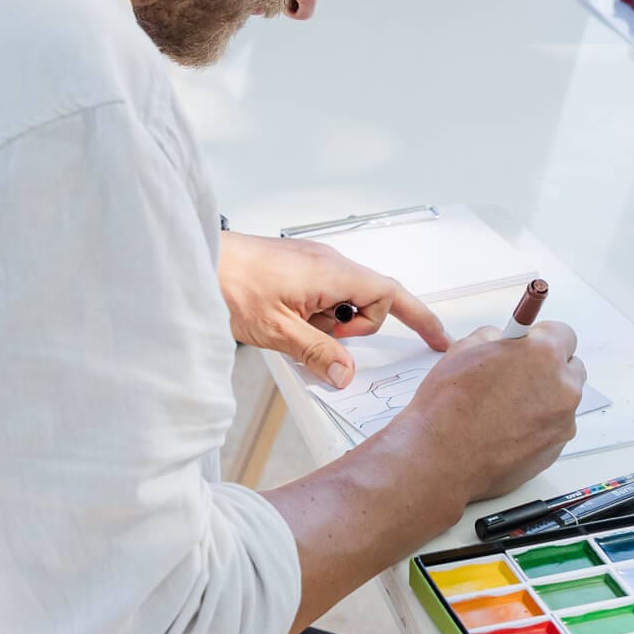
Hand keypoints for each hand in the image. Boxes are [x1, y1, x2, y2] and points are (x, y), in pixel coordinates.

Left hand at [217, 232, 448, 387]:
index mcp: (333, 273)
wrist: (196, 258)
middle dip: (352, 328)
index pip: (391, 294)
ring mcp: (313, 261)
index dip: (419, 318)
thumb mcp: (278, 331)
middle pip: (368, 300)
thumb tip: (346, 375)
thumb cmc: (230, 285)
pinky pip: (324, 292)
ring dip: (328, 322)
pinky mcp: (298, 265)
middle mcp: (329, 261)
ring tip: (291, 325)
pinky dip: (315, 312)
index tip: (437, 340)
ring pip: (343, 299)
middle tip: (317, 339)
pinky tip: (286, 318)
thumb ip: (317, 354)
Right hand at [391, 320, 584, 504]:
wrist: (441, 460)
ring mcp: (562, 422)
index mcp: (544, 354)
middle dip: (547, 368)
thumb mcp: (464, 350)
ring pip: (562, 401)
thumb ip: (495, 338)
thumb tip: (503, 341)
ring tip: (504, 409)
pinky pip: (553, 429)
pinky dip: (537, 427)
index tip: (529, 344)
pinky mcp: (555, 450)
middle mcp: (562, 388)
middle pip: (570, 368)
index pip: (563, 334)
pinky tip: (505, 431)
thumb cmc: (449, 409)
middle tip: (516, 375)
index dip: (541, 338)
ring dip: (543, 399)